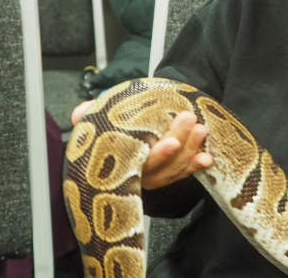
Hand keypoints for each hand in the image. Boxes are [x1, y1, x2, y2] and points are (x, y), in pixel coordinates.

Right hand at [70, 101, 212, 189]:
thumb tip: (80, 114)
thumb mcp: (96, 117)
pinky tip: (206, 158)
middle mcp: (138, 174)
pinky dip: (194, 165)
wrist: (126, 119)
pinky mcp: (167, 172)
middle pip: (162, 166)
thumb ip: (87, 114)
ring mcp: (154, 174)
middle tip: (189, 120)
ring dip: (190, 150)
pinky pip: (182, 173)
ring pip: (175, 168)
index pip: (141, 163)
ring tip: (201, 130)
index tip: (172, 142)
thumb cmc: (111, 120)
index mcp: (120, 162)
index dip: (159, 155)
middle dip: (180, 144)